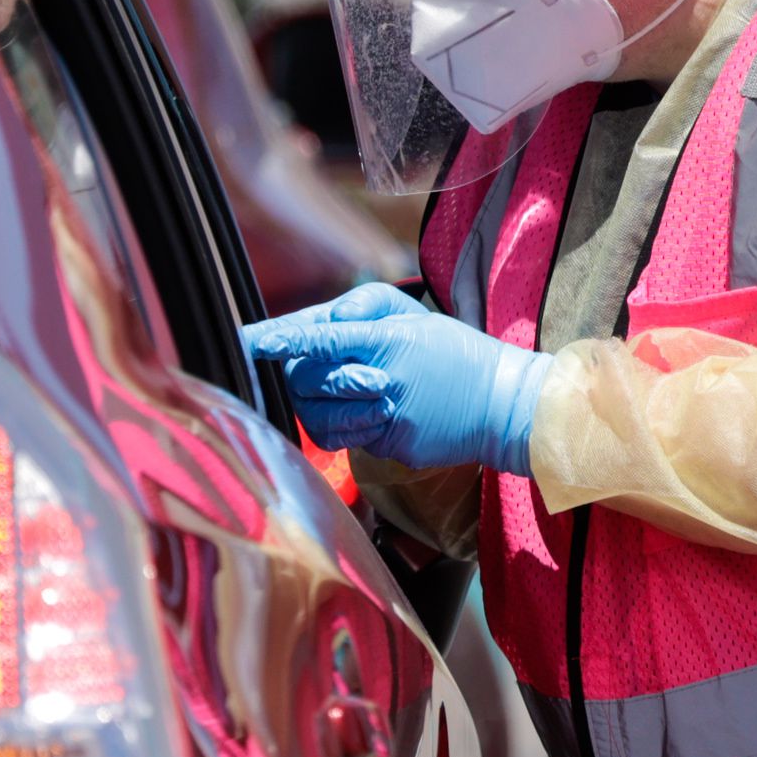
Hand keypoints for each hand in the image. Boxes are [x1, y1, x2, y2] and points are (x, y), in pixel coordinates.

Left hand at [242, 283, 550, 477]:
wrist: (503, 403)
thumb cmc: (457, 354)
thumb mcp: (416, 317)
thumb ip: (364, 311)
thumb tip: (322, 322)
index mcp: (390, 340)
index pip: (323, 339)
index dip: (284, 340)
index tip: (253, 343)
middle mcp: (386, 379)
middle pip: (310, 380)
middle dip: (297, 372)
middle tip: (302, 363)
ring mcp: (388, 418)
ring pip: (320, 417)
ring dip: (318, 403)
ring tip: (339, 389)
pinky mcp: (393, 445)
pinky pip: (348, 439)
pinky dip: (345, 424)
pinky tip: (365, 411)